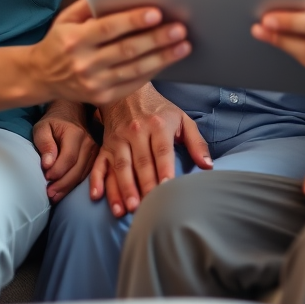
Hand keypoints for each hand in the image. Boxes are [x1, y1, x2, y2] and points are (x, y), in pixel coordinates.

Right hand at [28, 0, 190, 105]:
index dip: (133, 21)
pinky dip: (153, 72)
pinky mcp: (102, 98)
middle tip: (179, 28)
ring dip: (162, 57)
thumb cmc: (59, 41)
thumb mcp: (66, 18)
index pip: (109, 29)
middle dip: (157, 39)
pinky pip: (133, 84)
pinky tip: (168, 60)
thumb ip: (90, 4)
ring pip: (134, 70)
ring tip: (183, 46)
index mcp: (75, 40)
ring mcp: (94, 84)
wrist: (40, 77)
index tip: (156, 13)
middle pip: (127, 50)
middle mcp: (84, 64)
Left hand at [33, 100, 97, 202]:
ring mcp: (95, 150)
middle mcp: (89, 142)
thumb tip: (48, 164)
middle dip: (62, 184)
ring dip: (68, 188)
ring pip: (83, 174)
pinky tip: (63, 192)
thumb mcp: (42, 128)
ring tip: (54, 197)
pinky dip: (74, 185)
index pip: (69, 158)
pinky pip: (86, 174)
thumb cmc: (53, 122)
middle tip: (49, 194)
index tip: (45, 177)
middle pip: (77, 169)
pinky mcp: (95, 157)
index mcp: (76, 133)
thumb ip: (44, 143)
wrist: (71, 113)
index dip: (57, 171)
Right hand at [90, 83, 212, 215]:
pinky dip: (96, 180)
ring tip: (127, 209)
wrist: (128, 93)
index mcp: (159, 125)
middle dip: (145, 186)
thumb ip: (196, 142)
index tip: (167, 188)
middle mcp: (137, 132)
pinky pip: (99, 164)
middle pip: (141, 163)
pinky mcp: (105, 146)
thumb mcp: (182, 119)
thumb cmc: (160, 110)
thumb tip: (208, 165)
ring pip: (120, 166)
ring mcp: (119, 140)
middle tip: (148, 208)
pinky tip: (97, 196)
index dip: (164, 169)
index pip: (162, 151)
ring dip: (123, 189)